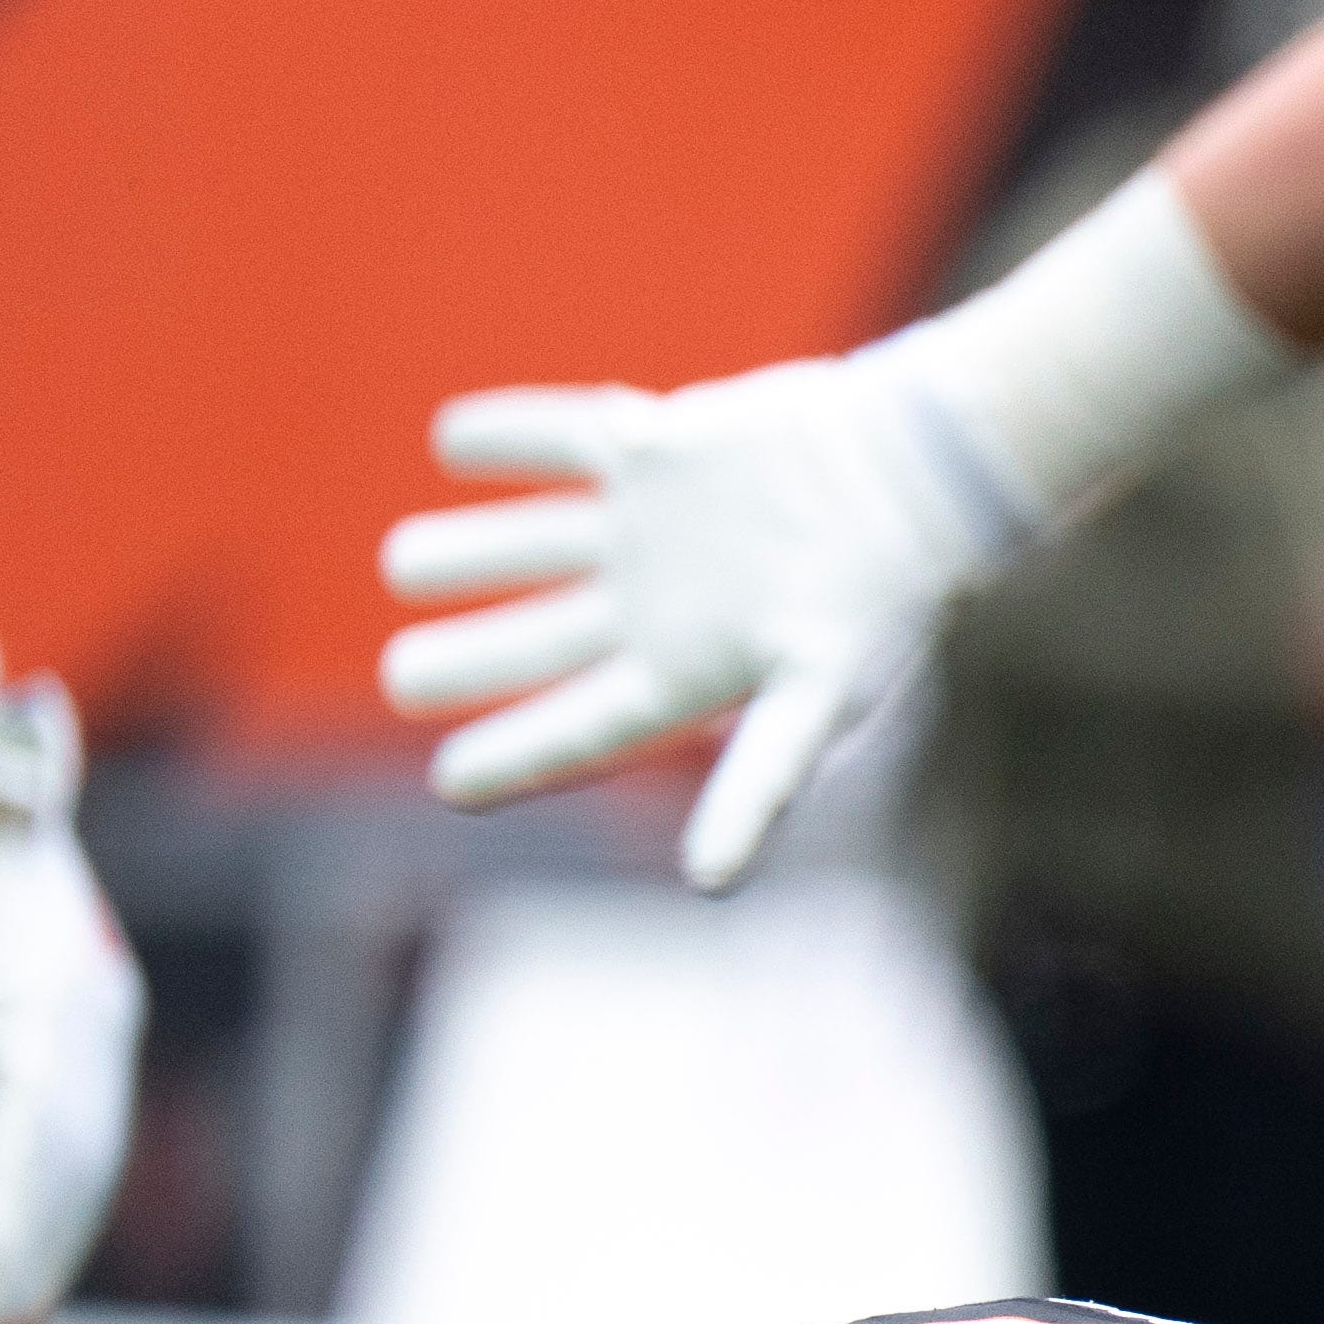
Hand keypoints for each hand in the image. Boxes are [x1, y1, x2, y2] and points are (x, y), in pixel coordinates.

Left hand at [375, 345, 1015, 888]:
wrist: (921, 471)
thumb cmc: (878, 598)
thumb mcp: (819, 697)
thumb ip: (760, 784)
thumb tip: (711, 884)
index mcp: (685, 673)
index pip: (578, 727)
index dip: (512, 758)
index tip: (448, 784)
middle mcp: (655, 605)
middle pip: (536, 641)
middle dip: (463, 660)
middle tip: (403, 677)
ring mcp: (651, 527)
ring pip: (530, 544)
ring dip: (465, 551)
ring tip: (403, 564)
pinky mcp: (661, 448)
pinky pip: (563, 440)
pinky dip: (505, 438)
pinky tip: (452, 442)